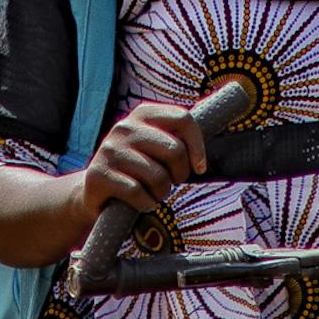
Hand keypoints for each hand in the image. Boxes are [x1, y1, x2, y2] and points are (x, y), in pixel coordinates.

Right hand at [76, 101, 205, 216]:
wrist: (94, 191)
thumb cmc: (137, 169)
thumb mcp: (155, 146)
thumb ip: (179, 135)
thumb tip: (224, 116)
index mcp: (142, 114)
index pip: (183, 119)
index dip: (198, 146)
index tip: (200, 167)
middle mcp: (124, 127)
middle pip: (175, 150)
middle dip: (180, 174)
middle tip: (170, 182)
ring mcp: (110, 150)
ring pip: (158, 177)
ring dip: (161, 193)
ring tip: (152, 193)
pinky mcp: (99, 175)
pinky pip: (139, 194)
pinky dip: (145, 204)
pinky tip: (138, 203)